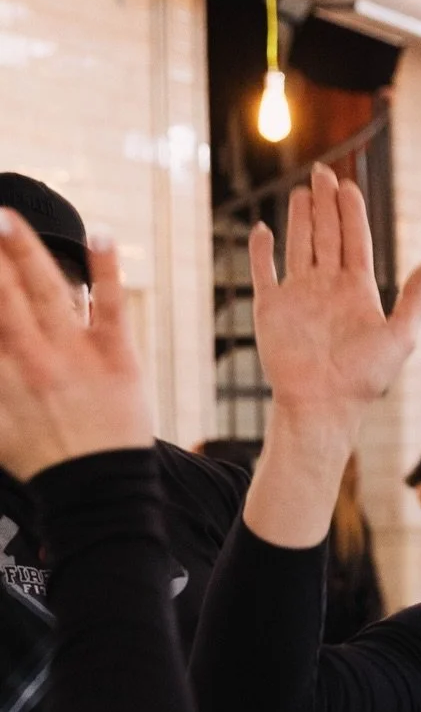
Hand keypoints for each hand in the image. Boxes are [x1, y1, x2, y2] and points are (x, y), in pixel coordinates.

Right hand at [0, 211, 149, 479]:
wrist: (98, 492)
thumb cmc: (42, 462)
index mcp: (0, 371)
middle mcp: (32, 356)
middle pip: (3, 292)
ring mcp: (75, 354)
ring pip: (47, 289)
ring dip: (27, 249)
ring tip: (10, 219)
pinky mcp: (118, 357)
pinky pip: (111, 305)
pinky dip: (106, 269)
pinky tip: (102, 236)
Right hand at [250, 162, 420, 433]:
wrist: (322, 403)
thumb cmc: (364, 378)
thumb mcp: (401, 336)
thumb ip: (415, 298)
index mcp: (357, 290)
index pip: (355, 240)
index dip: (352, 212)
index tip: (348, 185)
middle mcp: (327, 287)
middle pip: (327, 234)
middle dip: (325, 203)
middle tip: (322, 172)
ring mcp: (298, 295)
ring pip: (299, 245)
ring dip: (299, 218)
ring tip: (301, 190)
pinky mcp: (271, 307)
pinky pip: (263, 271)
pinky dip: (261, 250)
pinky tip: (263, 229)